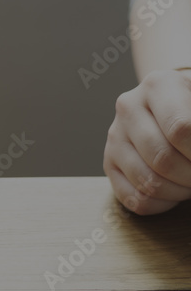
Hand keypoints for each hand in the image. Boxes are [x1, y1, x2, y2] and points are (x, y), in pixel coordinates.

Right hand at [104, 69, 190, 214]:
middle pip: (163, 159)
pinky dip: (162, 204)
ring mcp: (115, 135)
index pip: (181, 130)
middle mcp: (129, 107)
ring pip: (148, 182)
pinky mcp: (109, 162)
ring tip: (189, 181)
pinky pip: (134, 199)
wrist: (176, 105)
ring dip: (179, 192)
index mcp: (159, 86)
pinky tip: (174, 192)